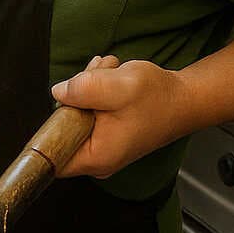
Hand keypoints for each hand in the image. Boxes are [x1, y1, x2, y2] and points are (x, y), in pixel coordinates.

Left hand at [50, 55, 187, 178]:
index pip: (50, 156)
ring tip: (109, 73)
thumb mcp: (119, 86)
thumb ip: (84, 88)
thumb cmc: (159, 98)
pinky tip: (110, 77)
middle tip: (96, 76)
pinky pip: (86, 112)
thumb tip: (59, 92)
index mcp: (95, 157)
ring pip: (74, 115)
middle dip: (74, 96)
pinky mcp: (104, 134)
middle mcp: (95, 159)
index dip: (48, 129)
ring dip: (86, 87)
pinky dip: (94, 91)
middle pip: (61, 128)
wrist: (185, 98)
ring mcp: (100, 147)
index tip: (65, 104)